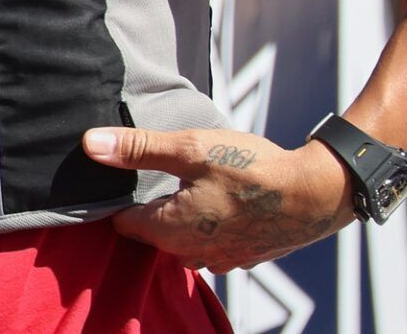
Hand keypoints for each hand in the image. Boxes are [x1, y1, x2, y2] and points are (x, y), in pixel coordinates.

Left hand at [81, 126, 356, 273]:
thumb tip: (89, 144)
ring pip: (182, 241)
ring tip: (188, 186)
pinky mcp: (244, 258)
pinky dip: (209, 225)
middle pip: (151, 234)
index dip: (118, 199)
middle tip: (155, 175)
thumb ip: (138, 148)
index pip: (122, 224)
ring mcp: (220, 261)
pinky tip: (220, 200)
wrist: (316, 193)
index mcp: (170, 231)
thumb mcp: (190, 148)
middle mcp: (190, 255)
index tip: (123, 175)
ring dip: (180, 218)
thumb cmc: (251, 168)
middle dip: (149, 208)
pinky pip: (210, 244)